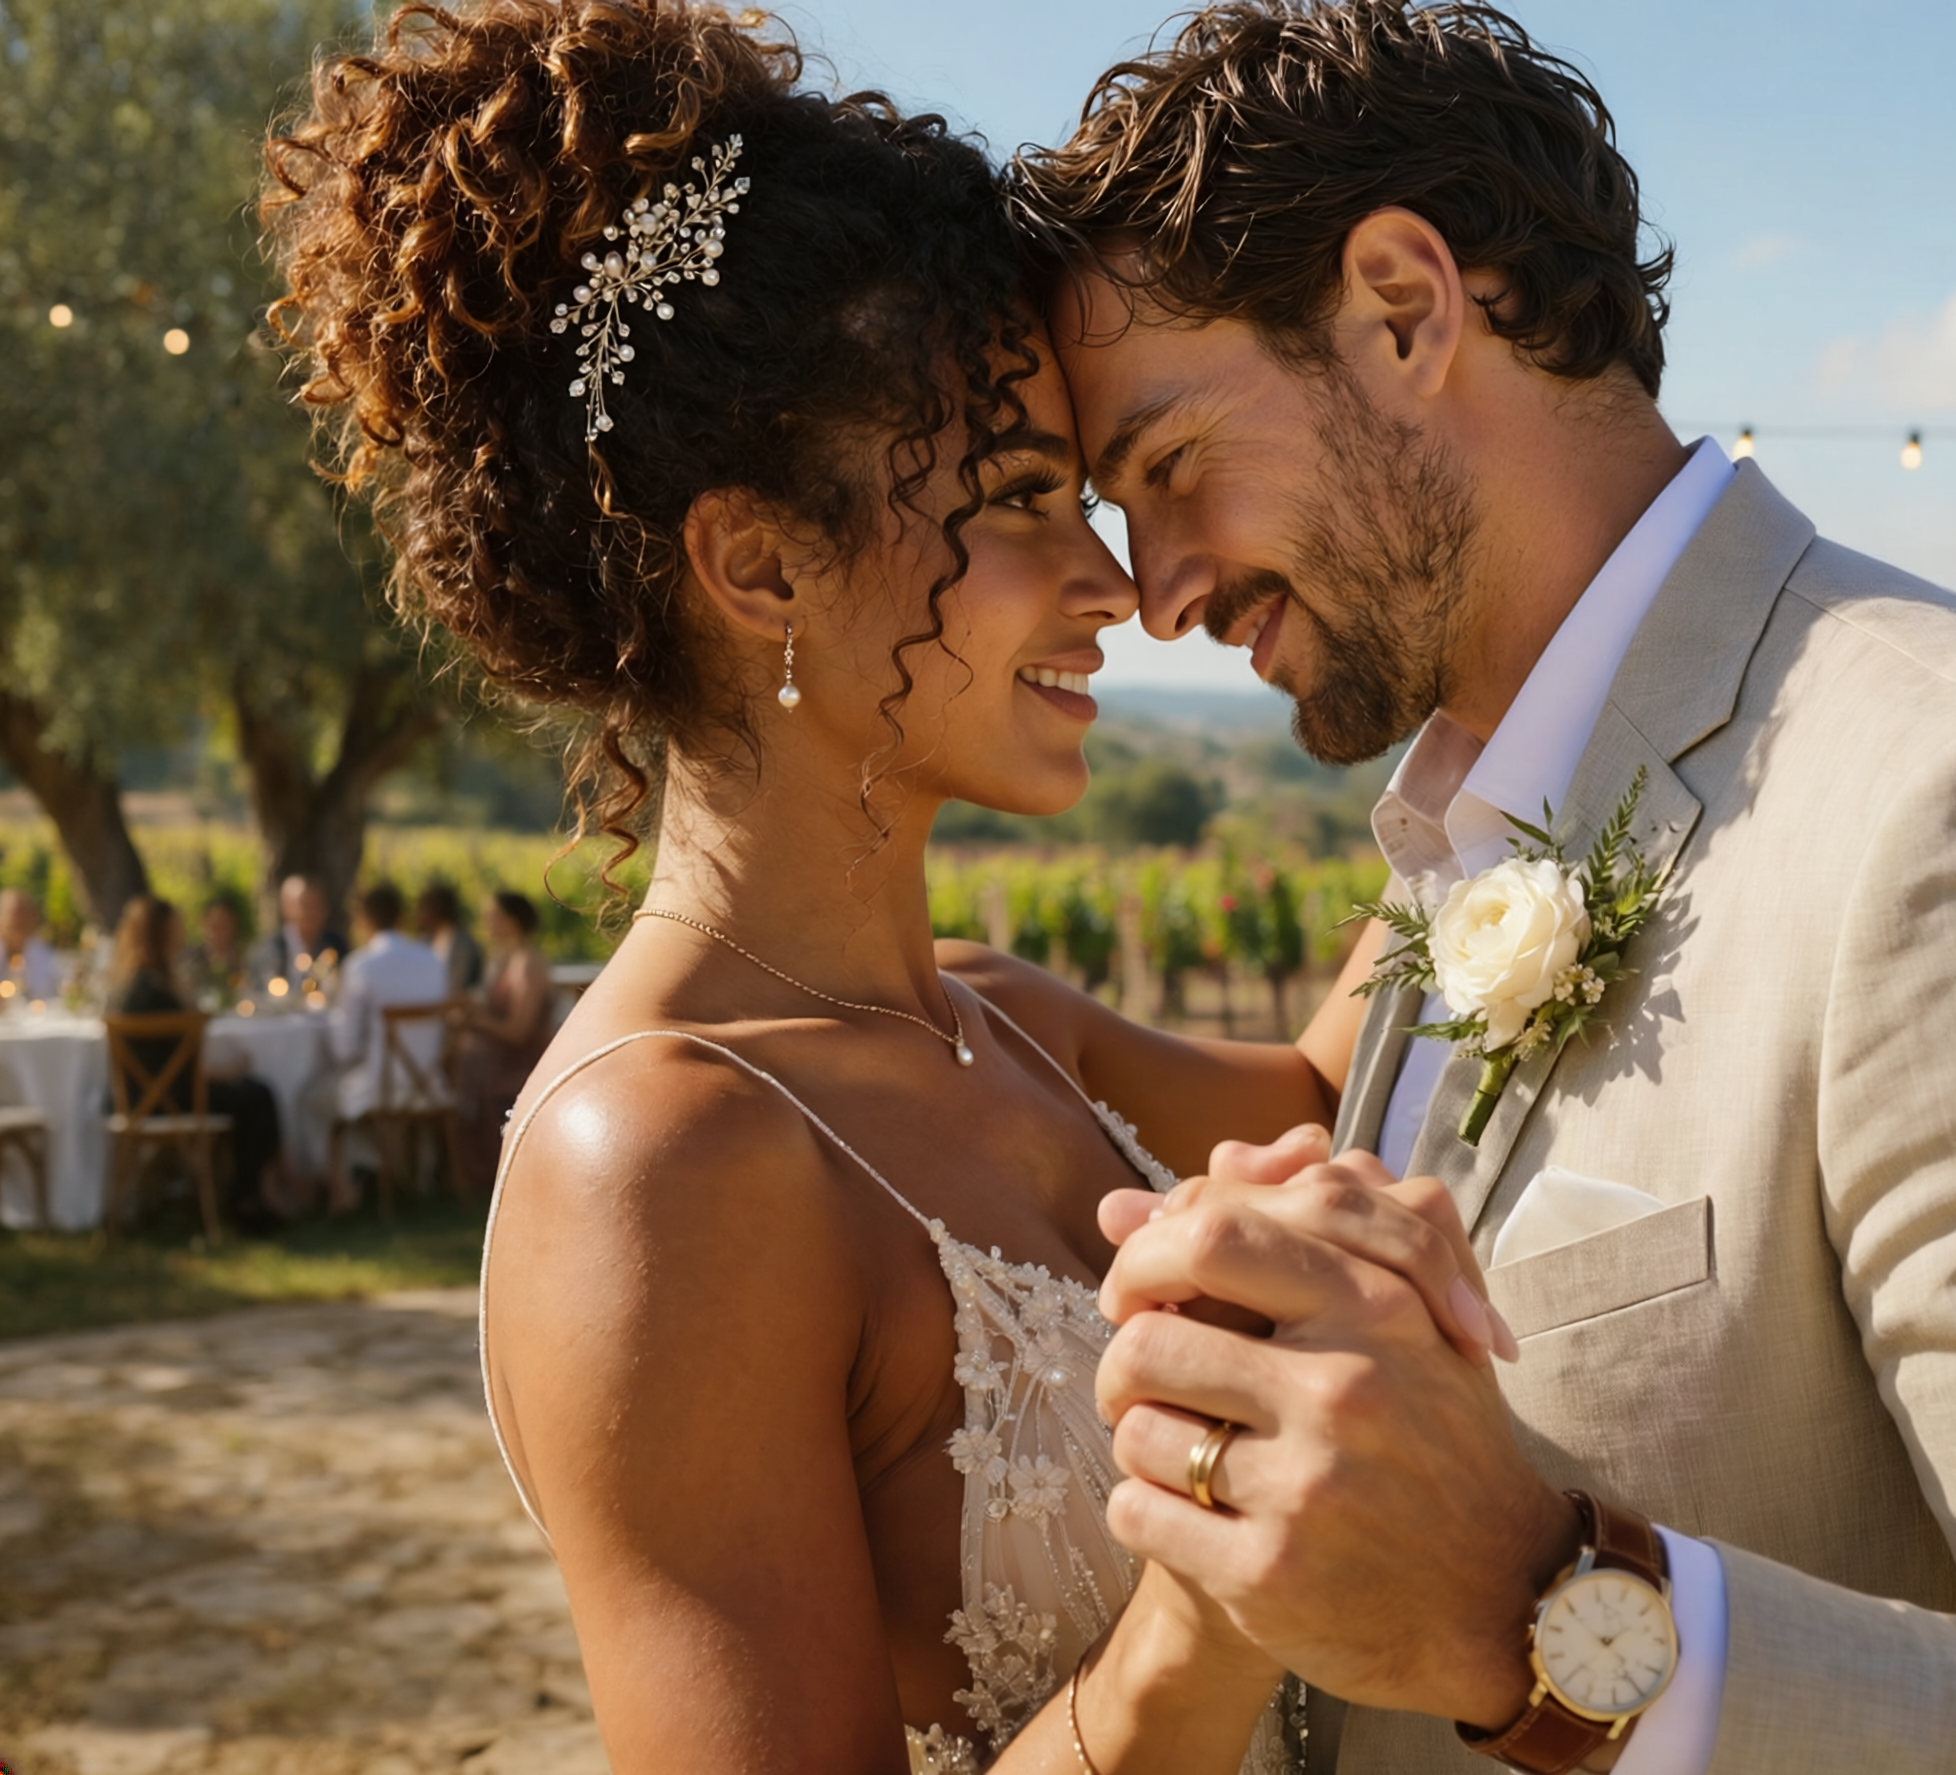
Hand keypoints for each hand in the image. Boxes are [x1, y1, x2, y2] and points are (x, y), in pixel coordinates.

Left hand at [1093, 1159, 1574, 1726]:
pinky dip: (1141, 1509)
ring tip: (1175, 1450)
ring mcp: (1307, 1487)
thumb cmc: (1418, 1429)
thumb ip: (1273, 1242)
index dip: (1146, 1257)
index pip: (1214, 1234)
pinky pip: (1136, 1512)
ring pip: (1136, 1432)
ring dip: (1137, 1440)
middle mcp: (1343, 1390)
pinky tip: (1184, 1513)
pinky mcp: (1269, 1574)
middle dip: (1122, 1362)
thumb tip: (1117, 1208)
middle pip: (1150, 1341)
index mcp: (1375, 1307)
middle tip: (1134, 1381)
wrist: (1495, 1592)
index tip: (1139, 1292)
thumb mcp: (1391, 1316)